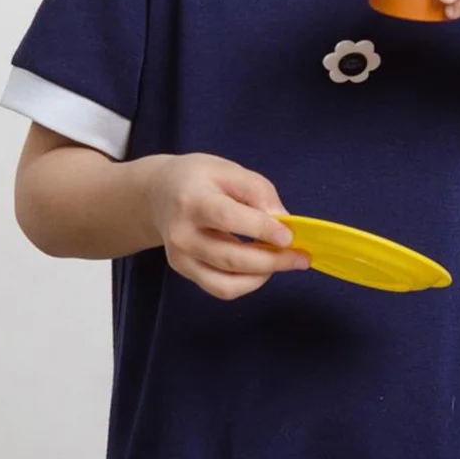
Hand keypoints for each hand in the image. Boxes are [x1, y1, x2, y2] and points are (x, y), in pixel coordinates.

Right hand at [146, 154, 309, 300]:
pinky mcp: (184, 271)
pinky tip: (262, 269)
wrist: (159, 193)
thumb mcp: (228, 169)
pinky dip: (248, 284)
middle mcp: (181, 233)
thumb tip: (282, 221)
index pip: (228, 218)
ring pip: (227, 281)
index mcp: (192, 199)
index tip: (289, 236)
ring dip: (263, 275)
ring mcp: (180, 257)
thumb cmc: (199, 179)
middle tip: (301, 257)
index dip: (261, 229)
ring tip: (284, 262)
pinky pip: (221, 289)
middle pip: (230, 257)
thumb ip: (258, 191)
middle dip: (272, 261)